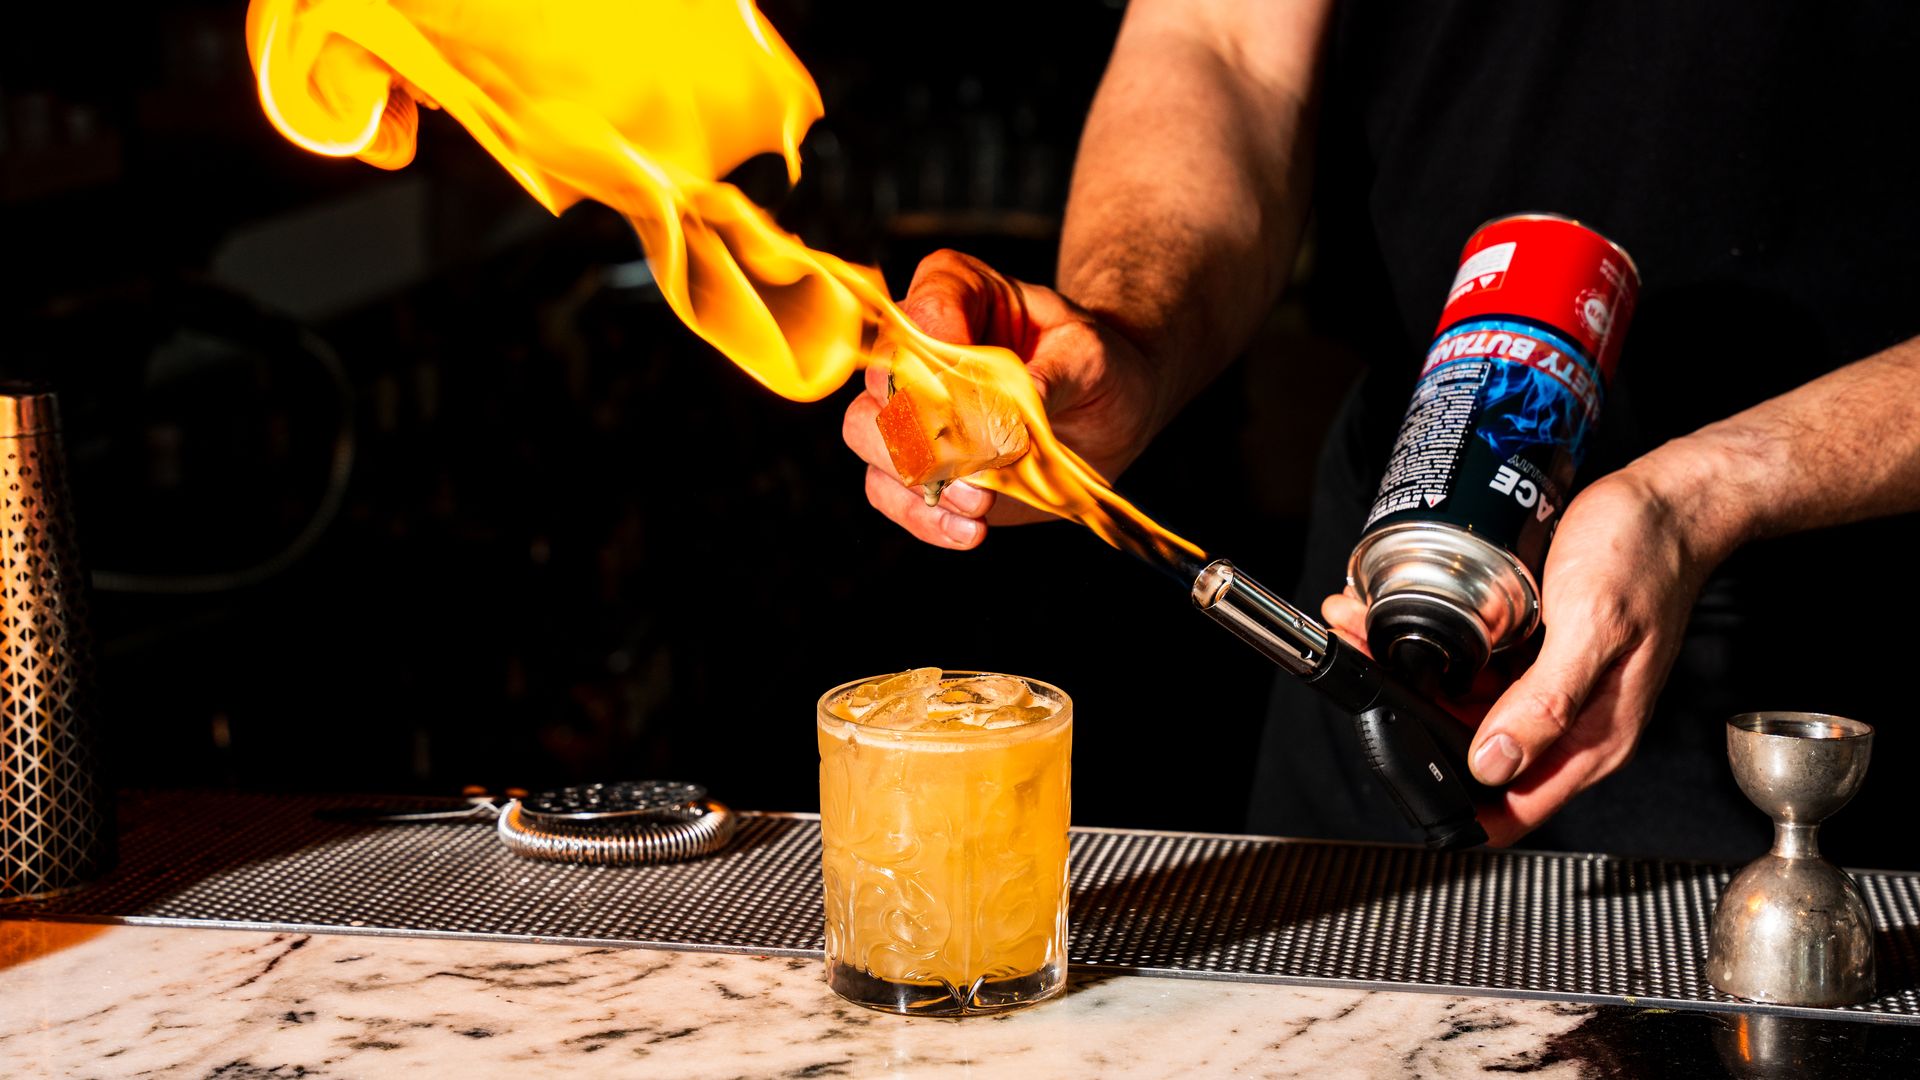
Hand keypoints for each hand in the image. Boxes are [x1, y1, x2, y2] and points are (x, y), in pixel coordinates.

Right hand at [841, 249, 1166, 548]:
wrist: (1101, 411)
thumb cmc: (1092, 365)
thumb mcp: (1089, 356)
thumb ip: (1052, 374)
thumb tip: (1019, 404)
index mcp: (956, 291)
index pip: (925, 312)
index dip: (943, 358)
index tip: (988, 397)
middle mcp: (915, 346)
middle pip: (879, 379)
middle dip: (923, 427)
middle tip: (978, 459)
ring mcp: (907, 406)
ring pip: (867, 434)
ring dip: (919, 475)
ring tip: (982, 504)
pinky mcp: (914, 463)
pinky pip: (887, 490)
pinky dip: (924, 516)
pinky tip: (970, 529)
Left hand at [1323, 459, 1727, 846]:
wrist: (1666, 501)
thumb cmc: (1647, 557)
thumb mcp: (1594, 626)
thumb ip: (1549, 701)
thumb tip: (1495, 764)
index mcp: (1592, 736)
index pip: (1515, 806)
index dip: (1458, 810)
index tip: (1400, 783)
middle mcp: (1566, 719)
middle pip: (1473, 750)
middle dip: (1412, 720)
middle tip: (1360, 666)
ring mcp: (1546, 684)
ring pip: (1462, 702)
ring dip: (1411, 674)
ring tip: (1362, 628)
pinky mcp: (1532, 650)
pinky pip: (1473, 663)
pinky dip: (1434, 645)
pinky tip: (1396, 614)